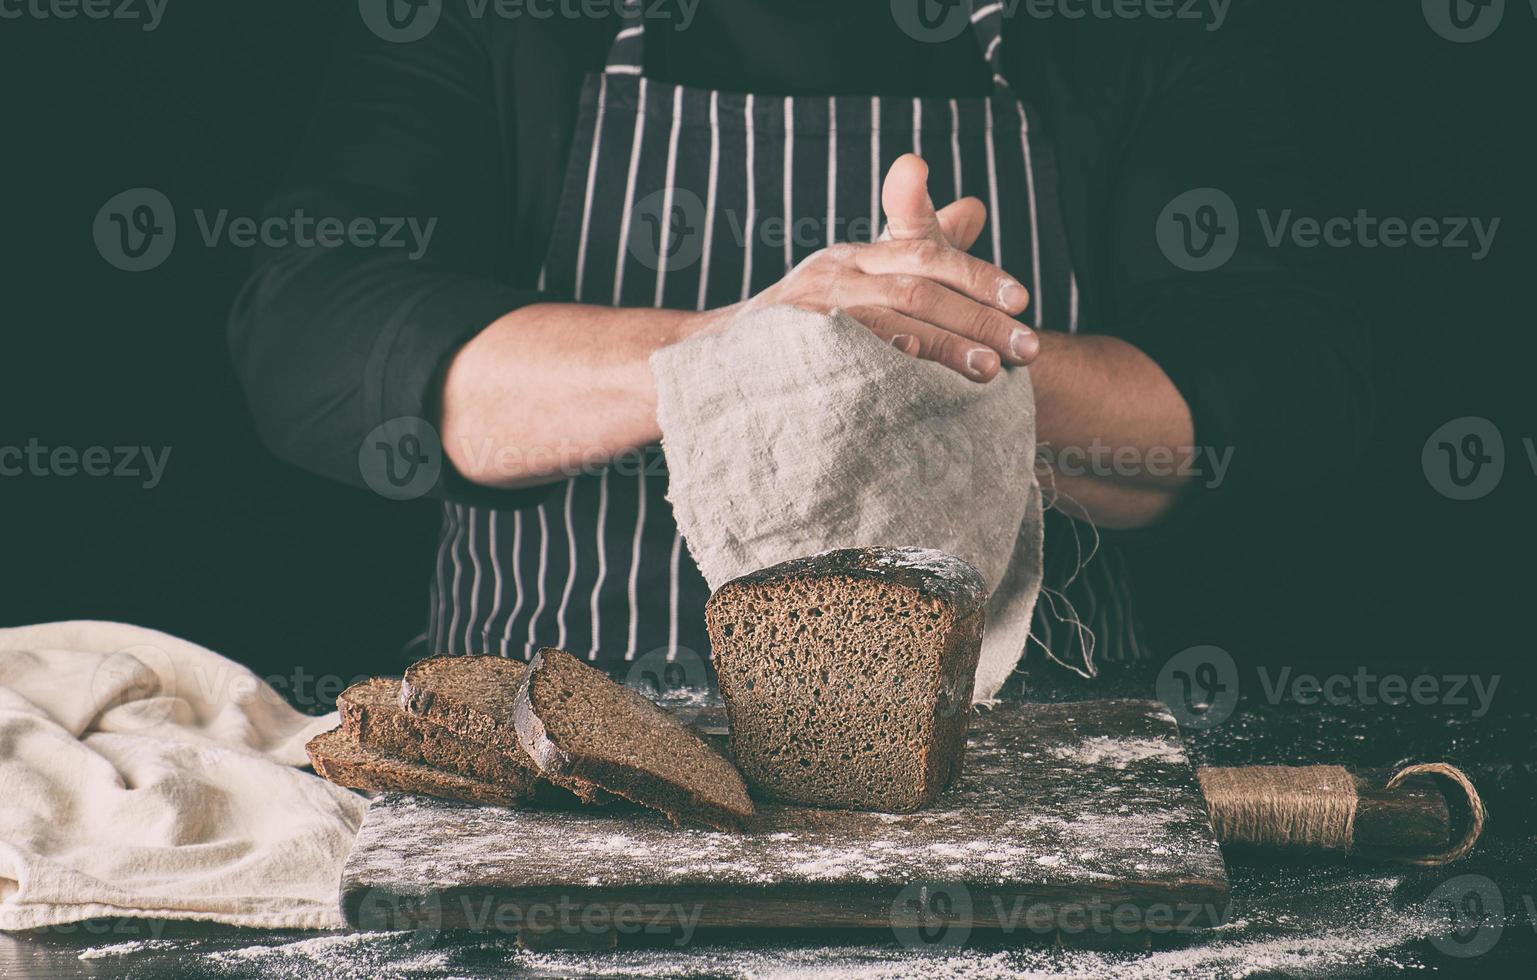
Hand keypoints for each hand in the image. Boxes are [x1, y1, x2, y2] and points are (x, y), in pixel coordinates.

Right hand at [731, 155, 1035, 381]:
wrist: (718, 357)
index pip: (925, 252)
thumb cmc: (805, 319)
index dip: (976, 274)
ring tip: (990, 369)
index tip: (1021, 299)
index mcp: (856, 256)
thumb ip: (919, 241)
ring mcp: (812, 310)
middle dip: (978, 316)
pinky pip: (847, 351)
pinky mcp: (792, 346)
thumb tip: (975, 206)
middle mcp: (835, 274)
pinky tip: (917, 374)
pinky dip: (885, 359)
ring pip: (892, 315)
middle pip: (919, 285)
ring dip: (945, 343)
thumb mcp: (861, 275)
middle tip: (1028, 346)